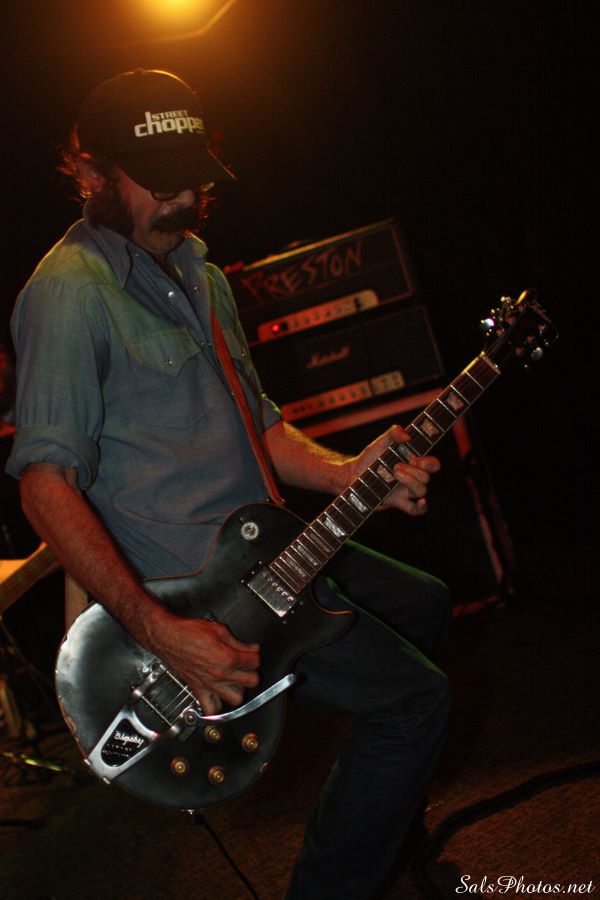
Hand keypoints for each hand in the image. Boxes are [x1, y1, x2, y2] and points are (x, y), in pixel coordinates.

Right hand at [143, 609, 260, 715]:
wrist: (168, 638)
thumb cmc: (188, 632)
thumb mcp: (219, 630)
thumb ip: (238, 642)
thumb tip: (251, 648)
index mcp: (228, 657)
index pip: (254, 661)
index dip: (255, 655)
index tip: (253, 653)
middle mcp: (220, 675)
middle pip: (251, 682)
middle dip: (252, 672)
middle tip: (246, 667)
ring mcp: (209, 685)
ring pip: (236, 700)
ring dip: (238, 690)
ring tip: (235, 682)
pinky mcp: (198, 691)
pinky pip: (210, 710)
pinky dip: (216, 708)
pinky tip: (218, 698)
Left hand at [345, 424, 439, 515]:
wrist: (352, 474)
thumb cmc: (369, 458)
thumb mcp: (380, 442)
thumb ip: (393, 433)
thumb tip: (407, 436)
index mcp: (412, 463)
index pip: (432, 465)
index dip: (428, 463)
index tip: (414, 458)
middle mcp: (412, 477)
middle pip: (426, 477)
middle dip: (413, 471)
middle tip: (396, 466)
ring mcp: (405, 491)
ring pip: (421, 490)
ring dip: (411, 482)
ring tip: (395, 474)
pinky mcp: (397, 502)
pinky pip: (415, 510)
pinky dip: (422, 507)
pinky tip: (422, 502)